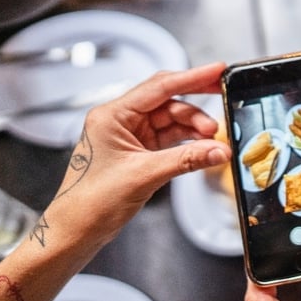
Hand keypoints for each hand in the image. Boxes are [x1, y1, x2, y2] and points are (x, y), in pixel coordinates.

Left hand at [41, 62, 231, 246]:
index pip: (160, 87)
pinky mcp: (138, 152)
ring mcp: (130, 136)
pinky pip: (170, 138)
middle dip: (197, 106)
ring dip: (195, 128)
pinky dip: (189, 142)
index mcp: (112, 115)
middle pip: (168, 101)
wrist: (76, 230)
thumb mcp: (145, 175)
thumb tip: (218, 150)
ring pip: (172, 121)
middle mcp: (120, 120)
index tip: (216, 70)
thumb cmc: (90, 202)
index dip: (192, 77)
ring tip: (214, 140)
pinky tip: (204, 147)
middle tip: (224, 98)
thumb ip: (187, 159)